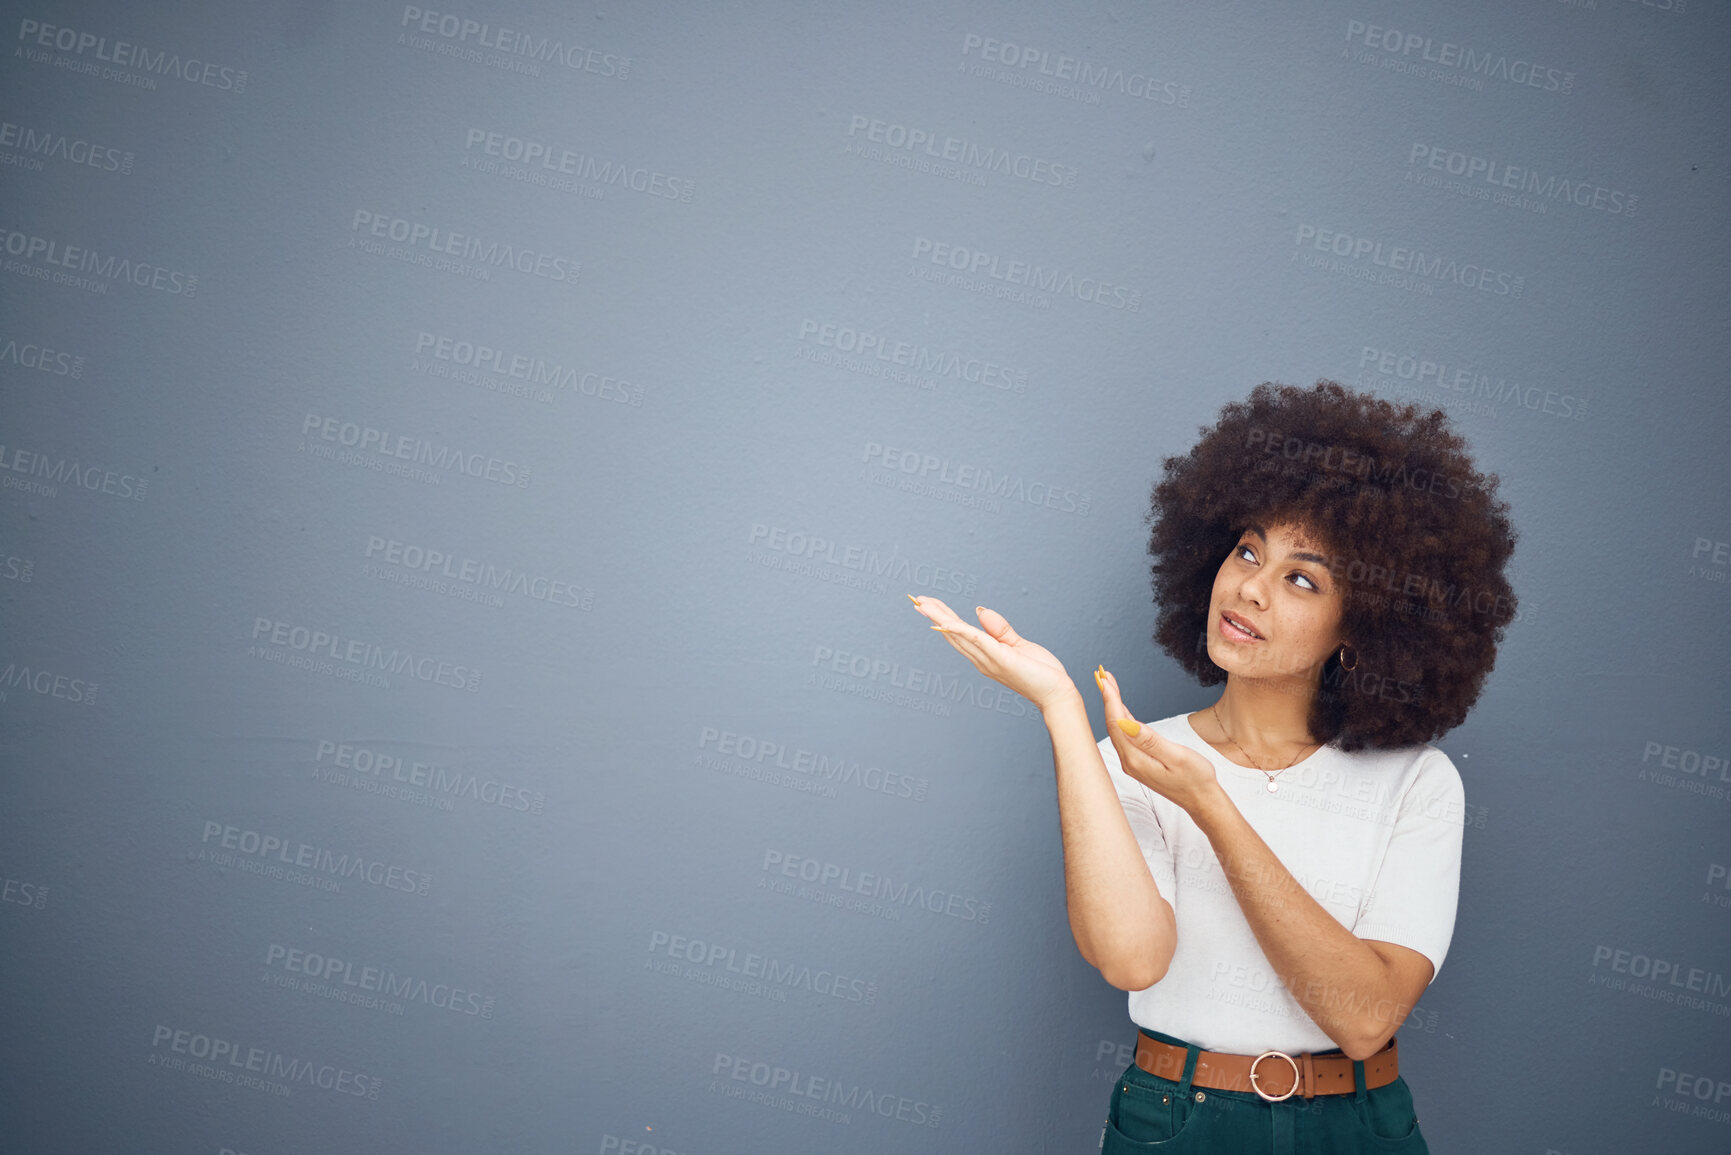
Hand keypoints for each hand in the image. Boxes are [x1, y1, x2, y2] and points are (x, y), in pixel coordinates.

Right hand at [910, 596, 1078, 712]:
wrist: (1057, 694)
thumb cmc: (1040, 672)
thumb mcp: (1017, 644)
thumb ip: (998, 629)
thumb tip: (979, 609)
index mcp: (985, 655)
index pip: (959, 632)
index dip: (942, 617)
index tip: (927, 603)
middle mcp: (981, 659)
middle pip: (953, 633)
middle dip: (934, 615)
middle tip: (916, 599)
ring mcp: (989, 660)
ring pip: (959, 635)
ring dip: (940, 618)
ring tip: (924, 604)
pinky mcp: (1001, 658)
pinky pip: (977, 641)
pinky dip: (961, 631)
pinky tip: (948, 622)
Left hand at [1094, 666, 1221, 814]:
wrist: (1202, 800)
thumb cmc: (1195, 778)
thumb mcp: (1176, 756)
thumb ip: (1150, 740)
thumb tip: (1125, 723)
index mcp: (1135, 758)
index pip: (1117, 723)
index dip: (1111, 699)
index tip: (1105, 678)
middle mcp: (1129, 761)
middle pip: (1113, 724)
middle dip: (1108, 698)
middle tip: (1103, 674)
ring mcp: (1133, 762)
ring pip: (1118, 729)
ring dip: (1114, 706)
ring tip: (1109, 684)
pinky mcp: (1139, 762)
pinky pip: (1126, 735)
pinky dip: (1122, 717)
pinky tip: (1121, 707)